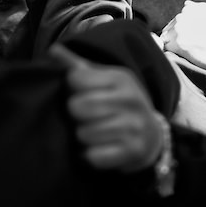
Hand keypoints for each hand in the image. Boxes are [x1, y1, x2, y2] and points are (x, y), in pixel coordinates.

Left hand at [49, 43, 163, 172]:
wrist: (152, 136)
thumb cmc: (120, 105)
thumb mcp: (105, 81)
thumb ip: (78, 68)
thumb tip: (53, 50)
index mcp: (121, 78)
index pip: (75, 78)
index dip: (72, 89)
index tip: (84, 94)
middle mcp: (131, 99)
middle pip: (77, 106)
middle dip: (76, 115)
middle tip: (88, 117)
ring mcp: (134, 126)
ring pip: (83, 133)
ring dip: (84, 137)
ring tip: (96, 133)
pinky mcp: (133, 151)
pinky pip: (93, 156)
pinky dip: (91, 156)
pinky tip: (101, 149)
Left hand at [160, 1, 205, 84]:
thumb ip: (202, 9)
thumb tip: (186, 4)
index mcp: (194, 8)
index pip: (180, 18)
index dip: (186, 30)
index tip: (194, 39)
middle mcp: (185, 15)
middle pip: (172, 27)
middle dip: (179, 36)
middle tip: (193, 48)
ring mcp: (181, 29)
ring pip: (168, 37)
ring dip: (175, 45)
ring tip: (190, 53)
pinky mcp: (179, 44)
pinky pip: (167, 49)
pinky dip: (173, 54)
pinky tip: (186, 58)